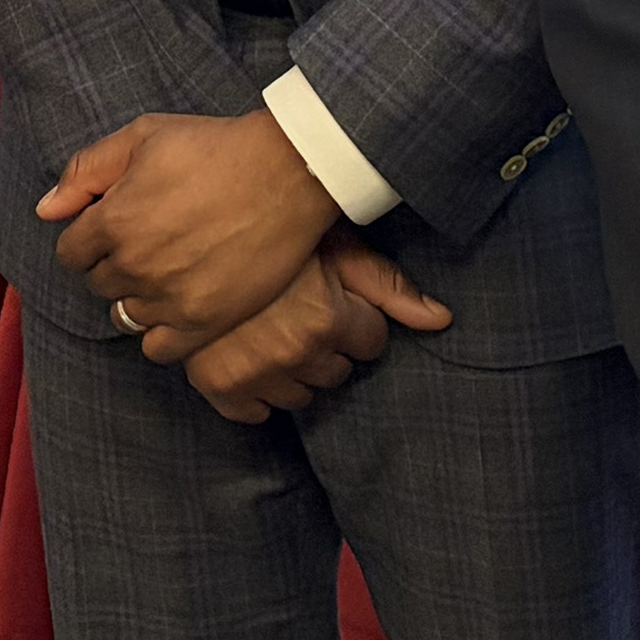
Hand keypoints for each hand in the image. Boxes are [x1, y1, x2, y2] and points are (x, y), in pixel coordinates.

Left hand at [39, 109, 341, 339]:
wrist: (288, 172)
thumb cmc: (215, 147)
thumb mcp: (144, 137)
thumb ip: (86, 171)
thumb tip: (46, 210)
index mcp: (113, 220)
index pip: (71, 252)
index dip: (89, 238)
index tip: (115, 227)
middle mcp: (135, 265)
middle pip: (99, 284)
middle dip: (114, 264)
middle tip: (149, 242)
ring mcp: (169, 298)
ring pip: (125, 316)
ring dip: (137, 297)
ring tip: (166, 272)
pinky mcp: (204, 322)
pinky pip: (158, 348)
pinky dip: (159, 333)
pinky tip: (177, 306)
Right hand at [152, 229, 453, 421]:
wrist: (198, 226)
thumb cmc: (277, 228)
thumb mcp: (338, 246)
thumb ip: (389, 286)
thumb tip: (441, 319)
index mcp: (327, 319)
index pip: (371, 342)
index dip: (357, 316)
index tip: (335, 295)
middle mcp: (293, 352)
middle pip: (337, 372)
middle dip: (328, 344)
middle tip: (303, 308)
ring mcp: (253, 373)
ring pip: (300, 395)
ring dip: (295, 369)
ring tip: (277, 328)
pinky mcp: (216, 385)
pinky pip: (253, 413)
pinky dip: (255, 394)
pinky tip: (253, 359)